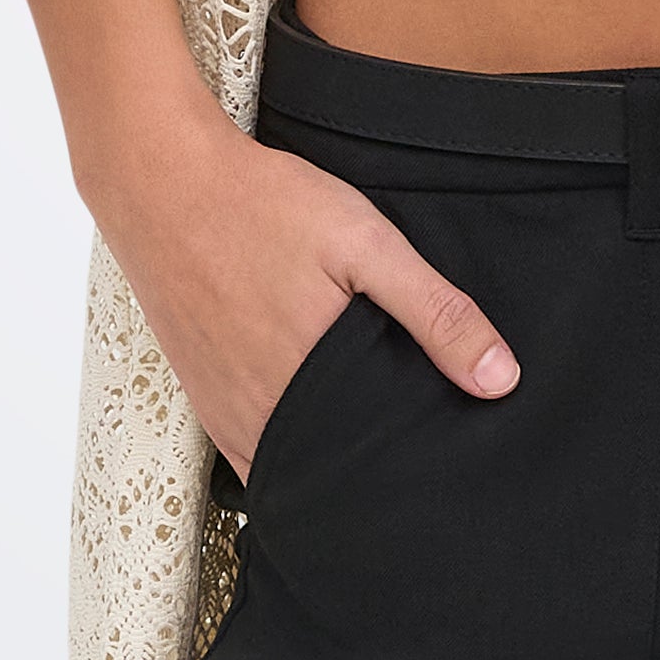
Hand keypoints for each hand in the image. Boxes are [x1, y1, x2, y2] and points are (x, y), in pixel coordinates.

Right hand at [82, 96, 520, 477]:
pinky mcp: (203, 396)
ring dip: (332, 465)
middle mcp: (261, 416)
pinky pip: (253, 450)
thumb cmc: (261, 206)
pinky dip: (290, 449)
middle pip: (333, 478)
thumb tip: (499, 380)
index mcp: (310, 390)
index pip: (374, 470)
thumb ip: (434, 312)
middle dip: (377, 477)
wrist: (161, 182)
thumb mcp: (365, 244)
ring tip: (377, 447)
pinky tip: (318, 425)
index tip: (447, 469)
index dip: (414, 472)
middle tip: (421, 463)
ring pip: (292, 467)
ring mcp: (224, 411)